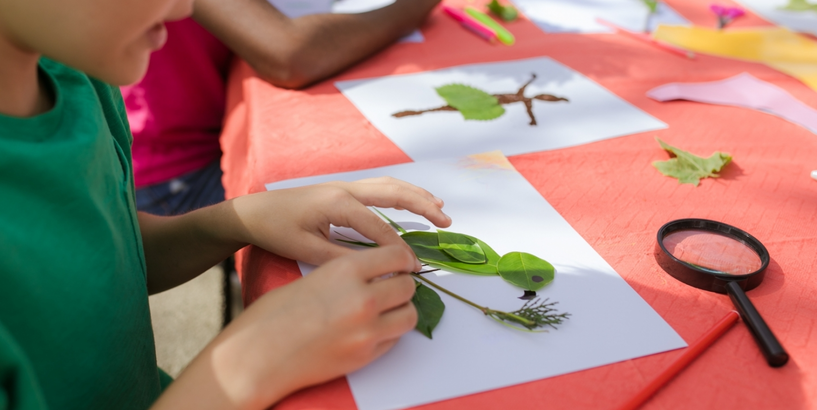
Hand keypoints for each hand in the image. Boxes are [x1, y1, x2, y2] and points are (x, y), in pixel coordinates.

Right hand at [156, 245, 419, 409]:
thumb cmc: (275, 314)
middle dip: (402, 285)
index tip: (403, 263)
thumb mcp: (313, 276)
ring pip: (409, 315)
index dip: (403, 259)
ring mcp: (367, 330)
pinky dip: (389, 332)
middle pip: (407, 286)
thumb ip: (348, 273)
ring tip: (385, 310)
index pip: (396, 256)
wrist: (258, 355)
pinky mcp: (365, 356)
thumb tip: (376, 273)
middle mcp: (362, 298)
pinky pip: (395, 340)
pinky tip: (370, 329)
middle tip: (391, 287)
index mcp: (345, 270)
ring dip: (401, 310)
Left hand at [230, 177, 450, 265]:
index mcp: (338, 204)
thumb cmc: (277, 231)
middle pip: (394, 193)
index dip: (399, 250)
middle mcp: (346, 189)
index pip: (380, 228)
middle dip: (422, 206)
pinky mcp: (342, 189)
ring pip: (389, 185)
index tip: (413, 268)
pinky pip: (379, 187)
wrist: (254, 211)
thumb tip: (375, 269)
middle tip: (446, 222)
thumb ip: (342, 259)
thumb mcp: (307, 250)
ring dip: (416, 194)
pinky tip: (412, 199)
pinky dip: (400, 192)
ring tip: (440, 208)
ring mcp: (345, 185)